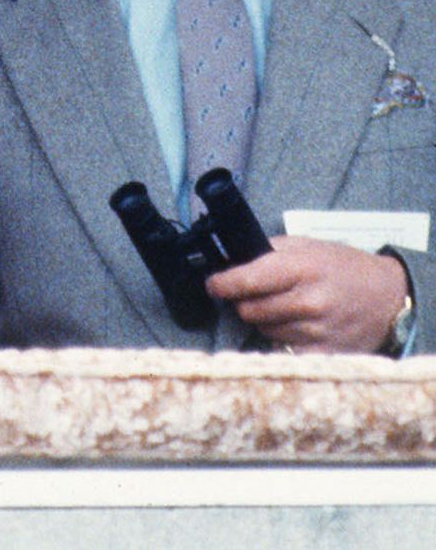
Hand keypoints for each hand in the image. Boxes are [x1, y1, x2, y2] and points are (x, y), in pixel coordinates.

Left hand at [205, 236, 407, 353]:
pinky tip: (294, 327)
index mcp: (300, 269)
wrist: (387, 297)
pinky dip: (282, 339)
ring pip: (263, 330)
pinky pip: (282, 350)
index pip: (246, 281)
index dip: (222, 284)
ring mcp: (316, 330)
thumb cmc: (342, 267)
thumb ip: (267, 252)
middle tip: (254, 294)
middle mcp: (308, 301)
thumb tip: (230, 260)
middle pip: (248, 310)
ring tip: (284, 307)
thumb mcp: (305, 246)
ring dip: (264, 320)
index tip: (213, 285)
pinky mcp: (323, 354)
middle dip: (243, 301)